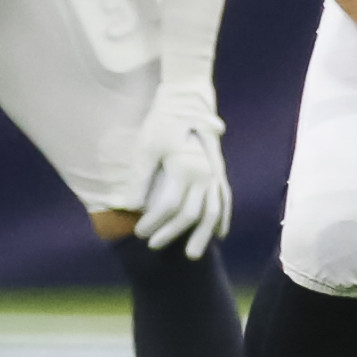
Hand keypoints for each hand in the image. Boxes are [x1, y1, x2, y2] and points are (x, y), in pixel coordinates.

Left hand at [128, 83, 231, 258]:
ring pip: (213, 212)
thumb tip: (132, 208)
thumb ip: (140, 180)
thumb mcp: (145, 148)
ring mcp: (215, 174)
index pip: (169, 206)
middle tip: (154, 245)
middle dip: (173, 233)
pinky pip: (225, 200)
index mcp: (185, 168)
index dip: (153, 223)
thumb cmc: (162, 123)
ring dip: (202, 234)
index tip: (138, 233)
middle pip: (192, 215)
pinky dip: (223, 218)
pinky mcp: (219, 172)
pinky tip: (219, 233)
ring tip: (193, 254)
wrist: (187, 102)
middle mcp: (204, 175)